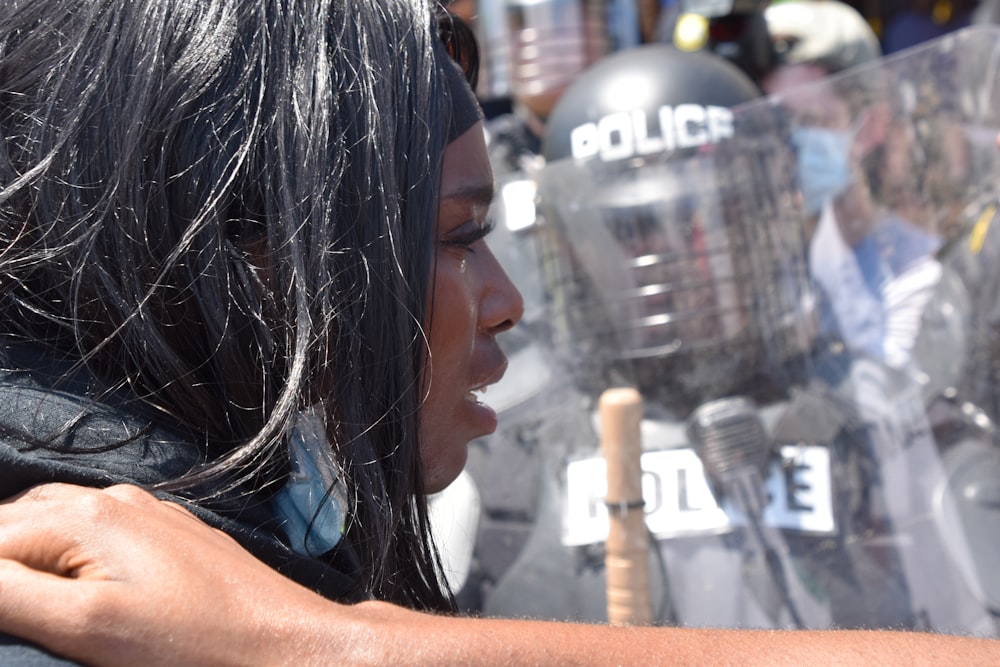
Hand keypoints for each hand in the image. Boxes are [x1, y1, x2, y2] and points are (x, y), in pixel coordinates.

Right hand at [0, 483, 350, 666]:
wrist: (279, 639)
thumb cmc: (191, 642)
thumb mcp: (87, 626)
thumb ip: (11, 594)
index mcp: (85, 517)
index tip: (10, 616)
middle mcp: (113, 500)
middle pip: (15, 520)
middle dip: (0, 556)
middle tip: (13, 613)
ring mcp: (145, 512)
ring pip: (53, 517)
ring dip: (22, 548)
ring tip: (20, 594)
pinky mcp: (166, 531)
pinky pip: (94, 524)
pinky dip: (61, 545)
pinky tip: (64, 576)